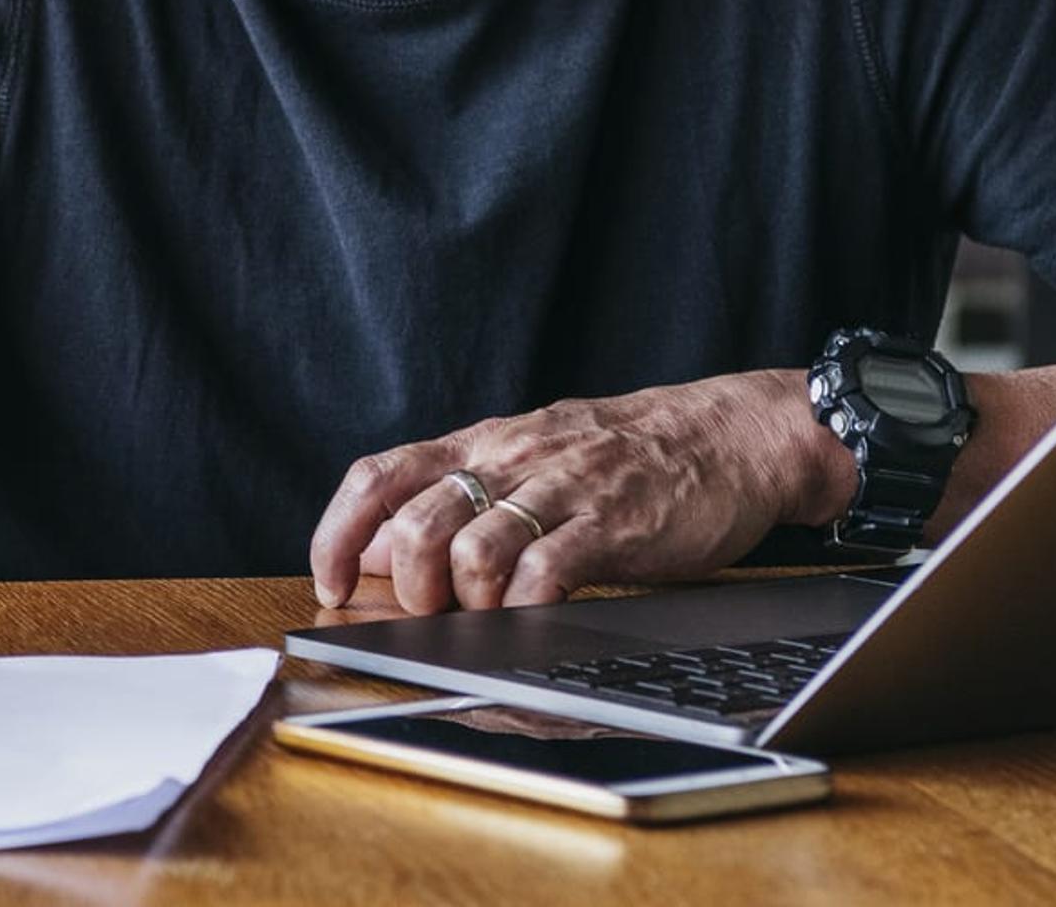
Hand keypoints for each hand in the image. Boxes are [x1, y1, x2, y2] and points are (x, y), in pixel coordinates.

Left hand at [307, 371, 845, 616]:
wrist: (726, 434)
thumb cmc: (622, 457)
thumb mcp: (528, 460)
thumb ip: (460, 497)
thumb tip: (381, 548)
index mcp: (482, 443)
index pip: (379, 475)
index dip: (339, 531)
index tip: (329, 581)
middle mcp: (510, 458)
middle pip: (419, 521)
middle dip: (410, 586)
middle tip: (433, 615)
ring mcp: (561, 488)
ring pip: (473, 549)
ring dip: (466, 602)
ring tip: (487, 620)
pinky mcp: (613, 522)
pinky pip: (547, 569)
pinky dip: (526, 607)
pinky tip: (534, 618)